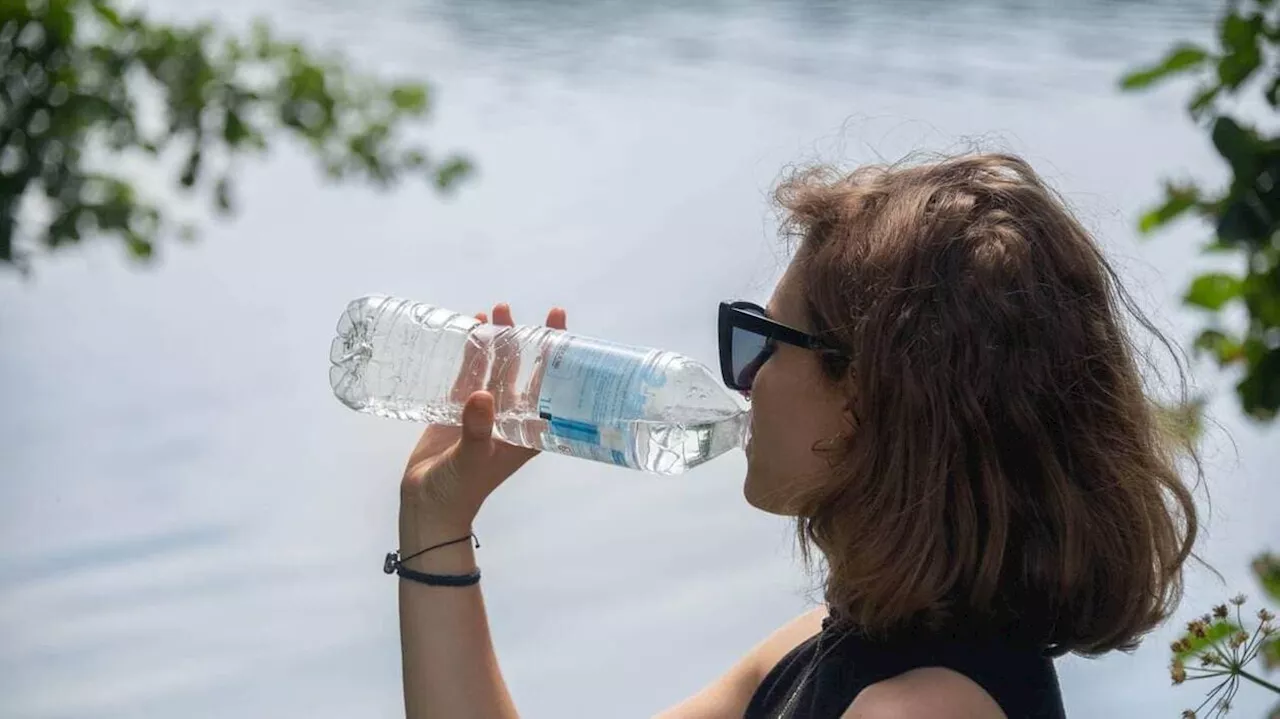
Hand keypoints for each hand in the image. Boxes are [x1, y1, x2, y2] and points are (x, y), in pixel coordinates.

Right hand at [400, 303, 567, 537]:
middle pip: (524, 371)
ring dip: (498, 341)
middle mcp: (512, 417)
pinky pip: (469, 374)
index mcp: (527, 431)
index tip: (559, 323)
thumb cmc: (460, 487)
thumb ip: (477, 429)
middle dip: (525, 340)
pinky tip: (472, 329)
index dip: (556, 356)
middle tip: (522, 310)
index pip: (549, 388)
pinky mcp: (460, 409)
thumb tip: (481, 395)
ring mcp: (486, 411)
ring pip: (497, 368)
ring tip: (496, 311)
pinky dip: (472, 354)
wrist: (428, 502)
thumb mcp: (472, 459)